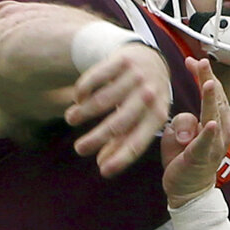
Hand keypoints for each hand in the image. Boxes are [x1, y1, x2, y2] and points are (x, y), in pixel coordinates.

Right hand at [65, 43, 170, 177]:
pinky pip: (95, 78)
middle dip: (95, 139)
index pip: (138, 142)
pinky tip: (78, 99)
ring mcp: (136, 76)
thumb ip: (124, 141)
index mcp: (158, 115)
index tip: (102, 171)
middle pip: (118, 123)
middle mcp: (149, 95)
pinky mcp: (122, 60)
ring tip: (71, 119)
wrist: (149, 58)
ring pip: (102, 100)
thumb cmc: (142, 99)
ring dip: (82, 113)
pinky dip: (83, 91)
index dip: (120, 159)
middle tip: (79, 149)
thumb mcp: (142, 119)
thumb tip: (102, 166)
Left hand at [161, 57, 229, 206]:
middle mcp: (221, 129)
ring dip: (210, 99)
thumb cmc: (185, 156)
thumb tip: (184, 118)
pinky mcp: (201, 157)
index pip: (213, 92)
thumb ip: (182, 120)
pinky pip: (205, 143)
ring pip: (213, 116)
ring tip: (208, 82)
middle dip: (207, 78)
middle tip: (200, 61)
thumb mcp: (180, 132)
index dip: (204, 74)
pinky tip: (210, 123)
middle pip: (215, 99)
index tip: (192, 60)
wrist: (189, 189)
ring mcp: (214, 144)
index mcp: (218, 120)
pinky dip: (208, 133)